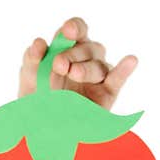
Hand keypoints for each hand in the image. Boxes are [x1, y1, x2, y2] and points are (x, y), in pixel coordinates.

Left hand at [18, 17, 137, 110]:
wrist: (40, 131)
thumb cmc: (36, 101)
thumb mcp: (29, 81)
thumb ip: (31, 62)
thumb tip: (37, 43)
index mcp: (68, 49)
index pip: (76, 31)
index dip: (74, 27)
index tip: (66, 32)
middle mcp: (86, 59)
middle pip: (88, 47)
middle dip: (72, 54)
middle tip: (58, 65)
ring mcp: (98, 77)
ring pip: (99, 65)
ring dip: (86, 68)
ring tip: (74, 73)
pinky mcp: (107, 94)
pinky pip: (118, 80)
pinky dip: (124, 70)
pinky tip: (130, 60)